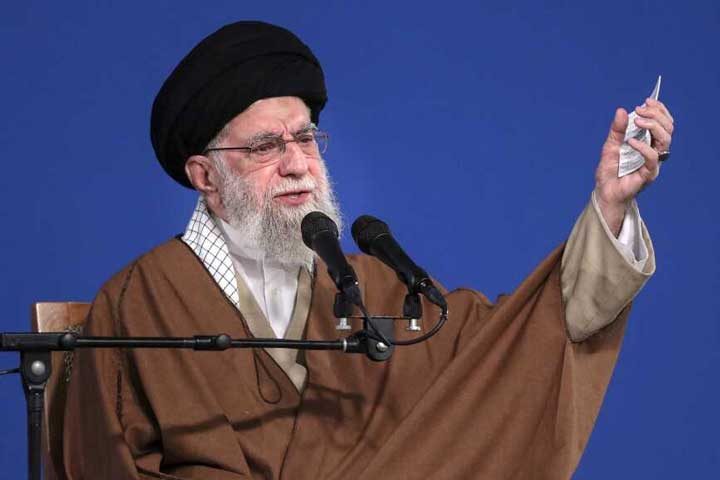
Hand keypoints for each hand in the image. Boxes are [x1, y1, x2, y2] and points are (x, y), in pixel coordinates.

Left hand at [594, 98, 674, 234]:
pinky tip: (631, 141)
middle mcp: (654, 152)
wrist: (604, 193)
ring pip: (665, 140)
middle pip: (668, 128)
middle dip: (656, 114)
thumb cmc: (609, 172)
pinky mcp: (648, 174)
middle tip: (640, 110)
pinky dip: (643, 146)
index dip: (659, 110)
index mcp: (648, 143)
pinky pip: (652, 157)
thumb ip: (617, 130)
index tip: (646, 102)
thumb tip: (621, 110)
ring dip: (653, 126)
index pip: (663, 123)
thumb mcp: (610, 146)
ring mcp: (653, 163)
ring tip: (638, 121)